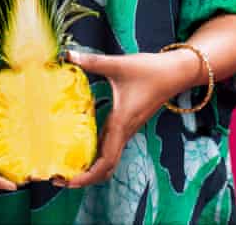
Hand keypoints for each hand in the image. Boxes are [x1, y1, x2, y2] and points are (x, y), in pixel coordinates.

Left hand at [58, 50, 183, 187]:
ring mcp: (127, 129)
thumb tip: (67, 54)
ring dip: (90, 167)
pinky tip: (81, 144)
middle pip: (105, 168)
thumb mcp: (118, 64)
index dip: (86, 177)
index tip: (67, 181)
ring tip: (67, 165)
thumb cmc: (150, 70)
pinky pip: (111, 145)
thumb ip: (92, 61)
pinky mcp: (128, 122)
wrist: (175, 72)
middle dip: (84, 177)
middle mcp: (124, 131)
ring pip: (109, 158)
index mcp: (121, 123)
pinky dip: (96, 154)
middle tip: (60, 177)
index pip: (104, 162)